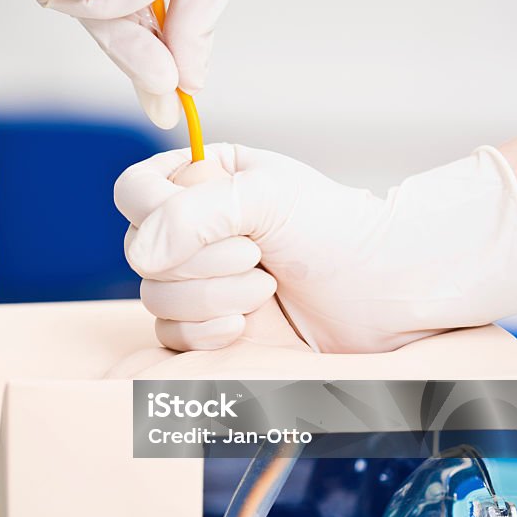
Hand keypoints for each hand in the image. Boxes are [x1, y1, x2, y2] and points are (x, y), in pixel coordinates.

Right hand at [114, 143, 516, 351]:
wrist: (382, 291)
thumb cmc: (335, 230)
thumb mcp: (265, 196)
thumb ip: (193, 213)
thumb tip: (141, 256)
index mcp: (202, 181)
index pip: (135, 192)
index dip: (155, 213)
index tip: (205, 224)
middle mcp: (192, 230)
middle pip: (140, 252)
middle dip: (201, 262)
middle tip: (257, 256)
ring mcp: (197, 280)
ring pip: (153, 297)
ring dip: (210, 298)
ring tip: (265, 288)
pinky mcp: (207, 327)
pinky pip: (170, 335)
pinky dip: (206, 332)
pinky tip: (247, 324)